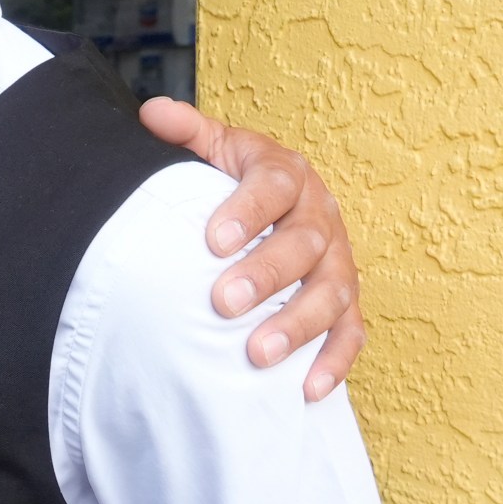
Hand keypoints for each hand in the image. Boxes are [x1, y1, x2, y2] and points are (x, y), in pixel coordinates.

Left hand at [137, 98, 364, 401]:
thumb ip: (186, 133)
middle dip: (267, 275)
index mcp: (288, 174)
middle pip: (305, 245)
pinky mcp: (347, 303)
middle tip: (224, 303)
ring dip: (298, 325)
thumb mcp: (215, 150)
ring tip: (258, 354)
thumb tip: (151, 114)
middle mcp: (321, 216)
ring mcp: (339, 262)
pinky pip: (351, 333)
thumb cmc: (237, 183)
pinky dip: (334, 362)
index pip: (274, 186)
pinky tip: (306, 390)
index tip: (213, 240)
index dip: (248, 211)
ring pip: (332, 293)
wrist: (279, 204)